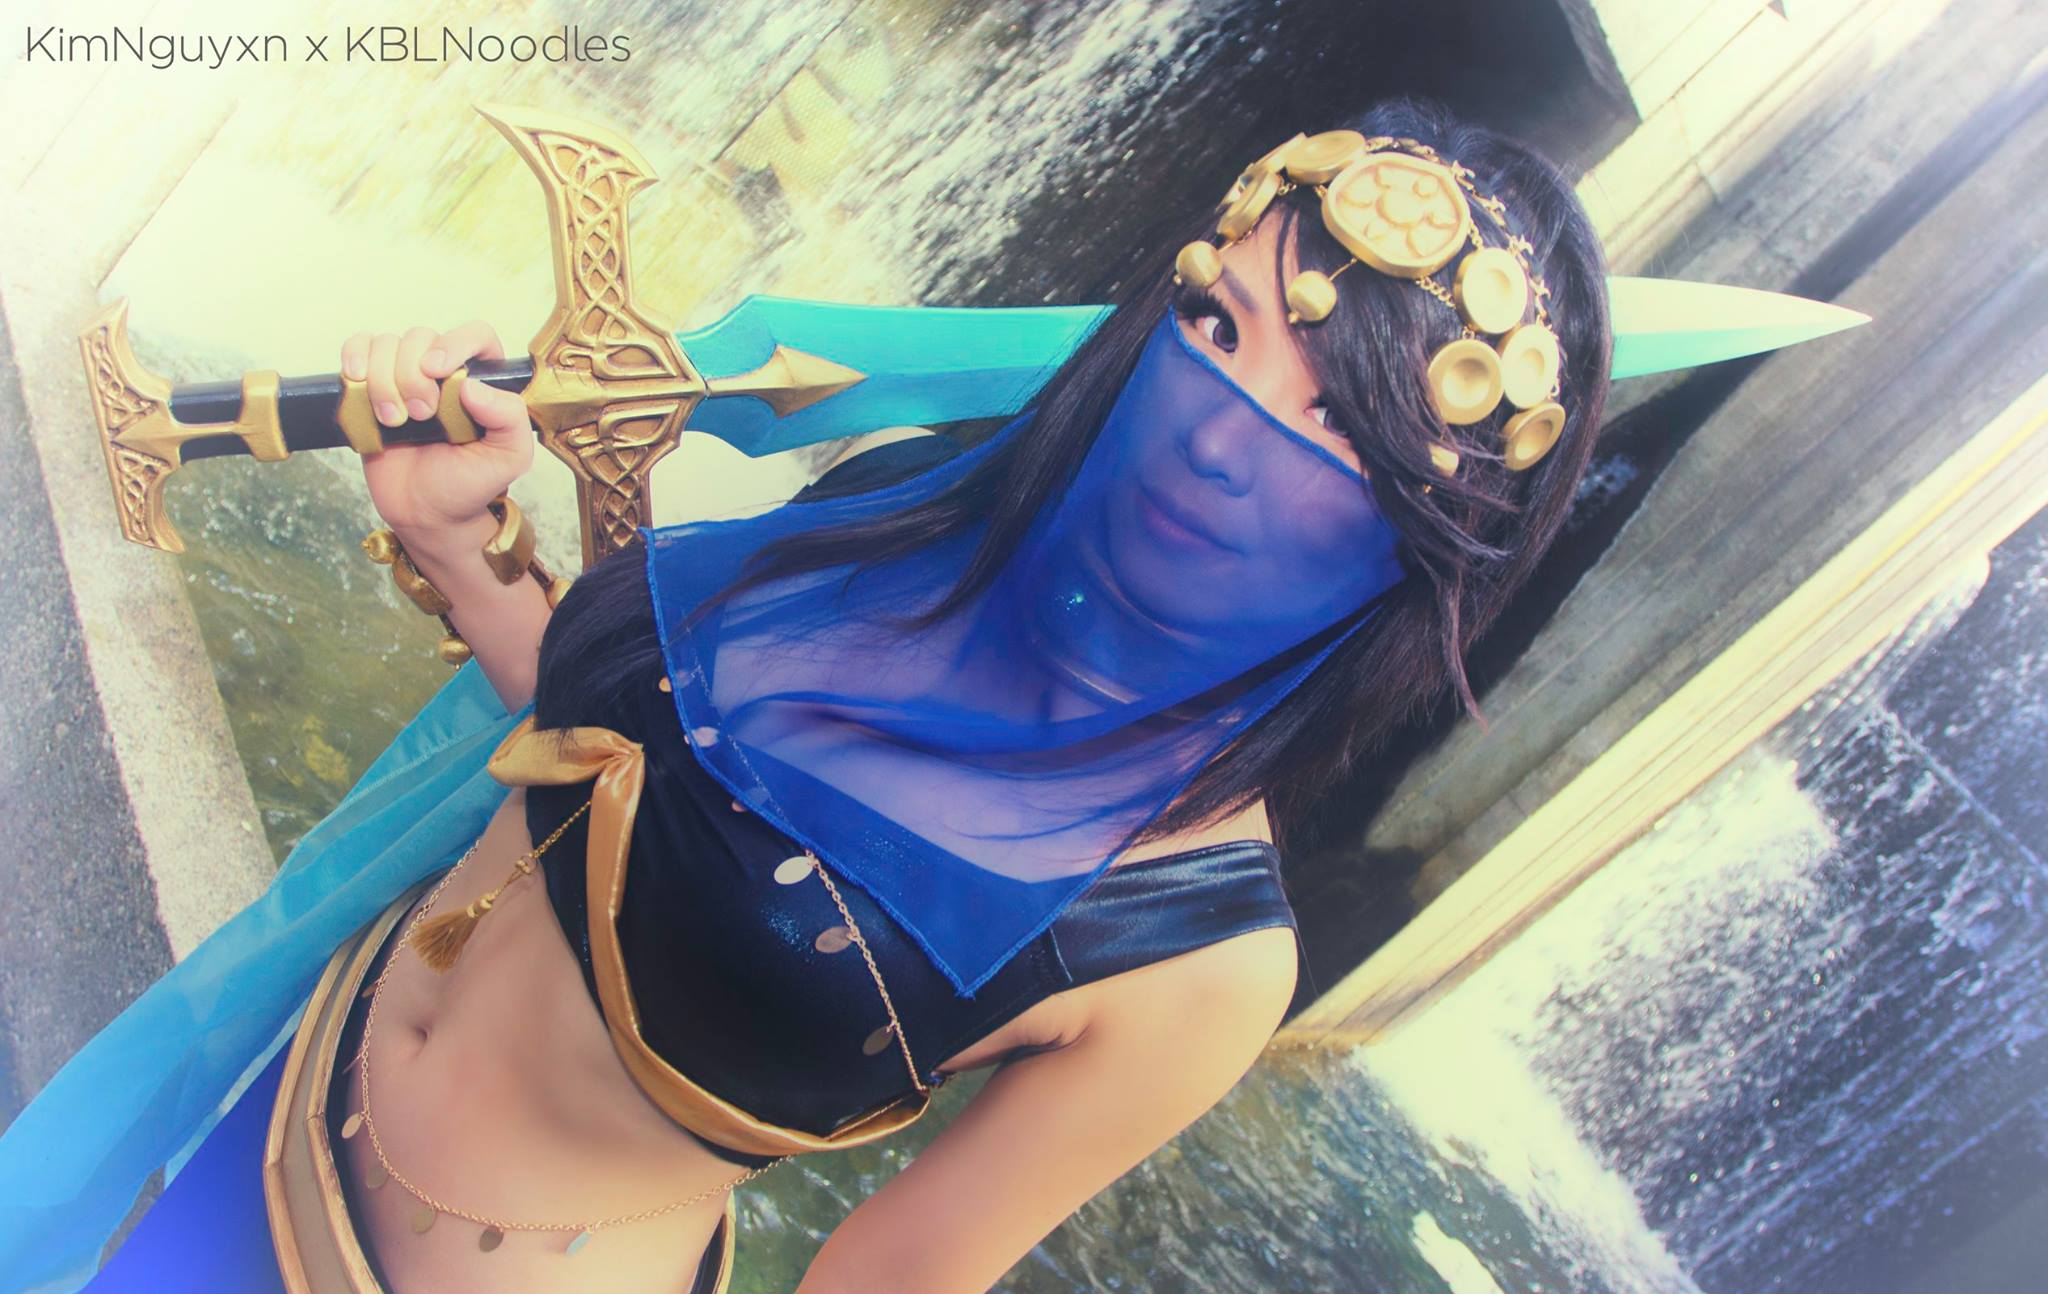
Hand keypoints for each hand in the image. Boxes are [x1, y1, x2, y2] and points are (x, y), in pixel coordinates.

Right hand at [344, 321, 534, 536]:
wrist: (427, 514)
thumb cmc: (469, 485)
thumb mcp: (509, 458)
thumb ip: (509, 419)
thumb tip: (472, 386)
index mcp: (482, 380)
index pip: (475, 335)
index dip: (454, 343)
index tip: (437, 371)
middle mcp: (444, 372)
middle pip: (421, 338)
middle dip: (412, 376)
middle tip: (421, 416)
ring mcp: (405, 376)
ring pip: (386, 344)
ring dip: (383, 380)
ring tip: (394, 420)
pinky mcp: (372, 387)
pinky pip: (358, 349)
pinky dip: (353, 358)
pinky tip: (355, 378)